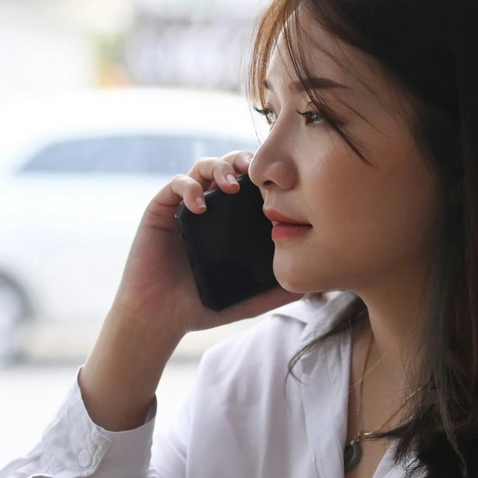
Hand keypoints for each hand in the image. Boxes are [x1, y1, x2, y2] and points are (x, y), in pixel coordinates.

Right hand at [113, 150, 298, 338]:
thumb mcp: (250, 299)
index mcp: (232, 221)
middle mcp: (211, 207)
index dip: (267, 178)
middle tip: (257, 174)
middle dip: (245, 162)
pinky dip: (190, 187)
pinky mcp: (162, 208)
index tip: (282, 185)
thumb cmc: (203, 305)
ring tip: (230, 185)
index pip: (253, 185)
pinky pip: (177, 184)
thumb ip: (279, 291)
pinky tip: (200, 206)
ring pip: (205, 165)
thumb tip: (317, 286)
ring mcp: (186, 205)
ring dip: (220, 167)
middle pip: (231, 166)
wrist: (160, 315)